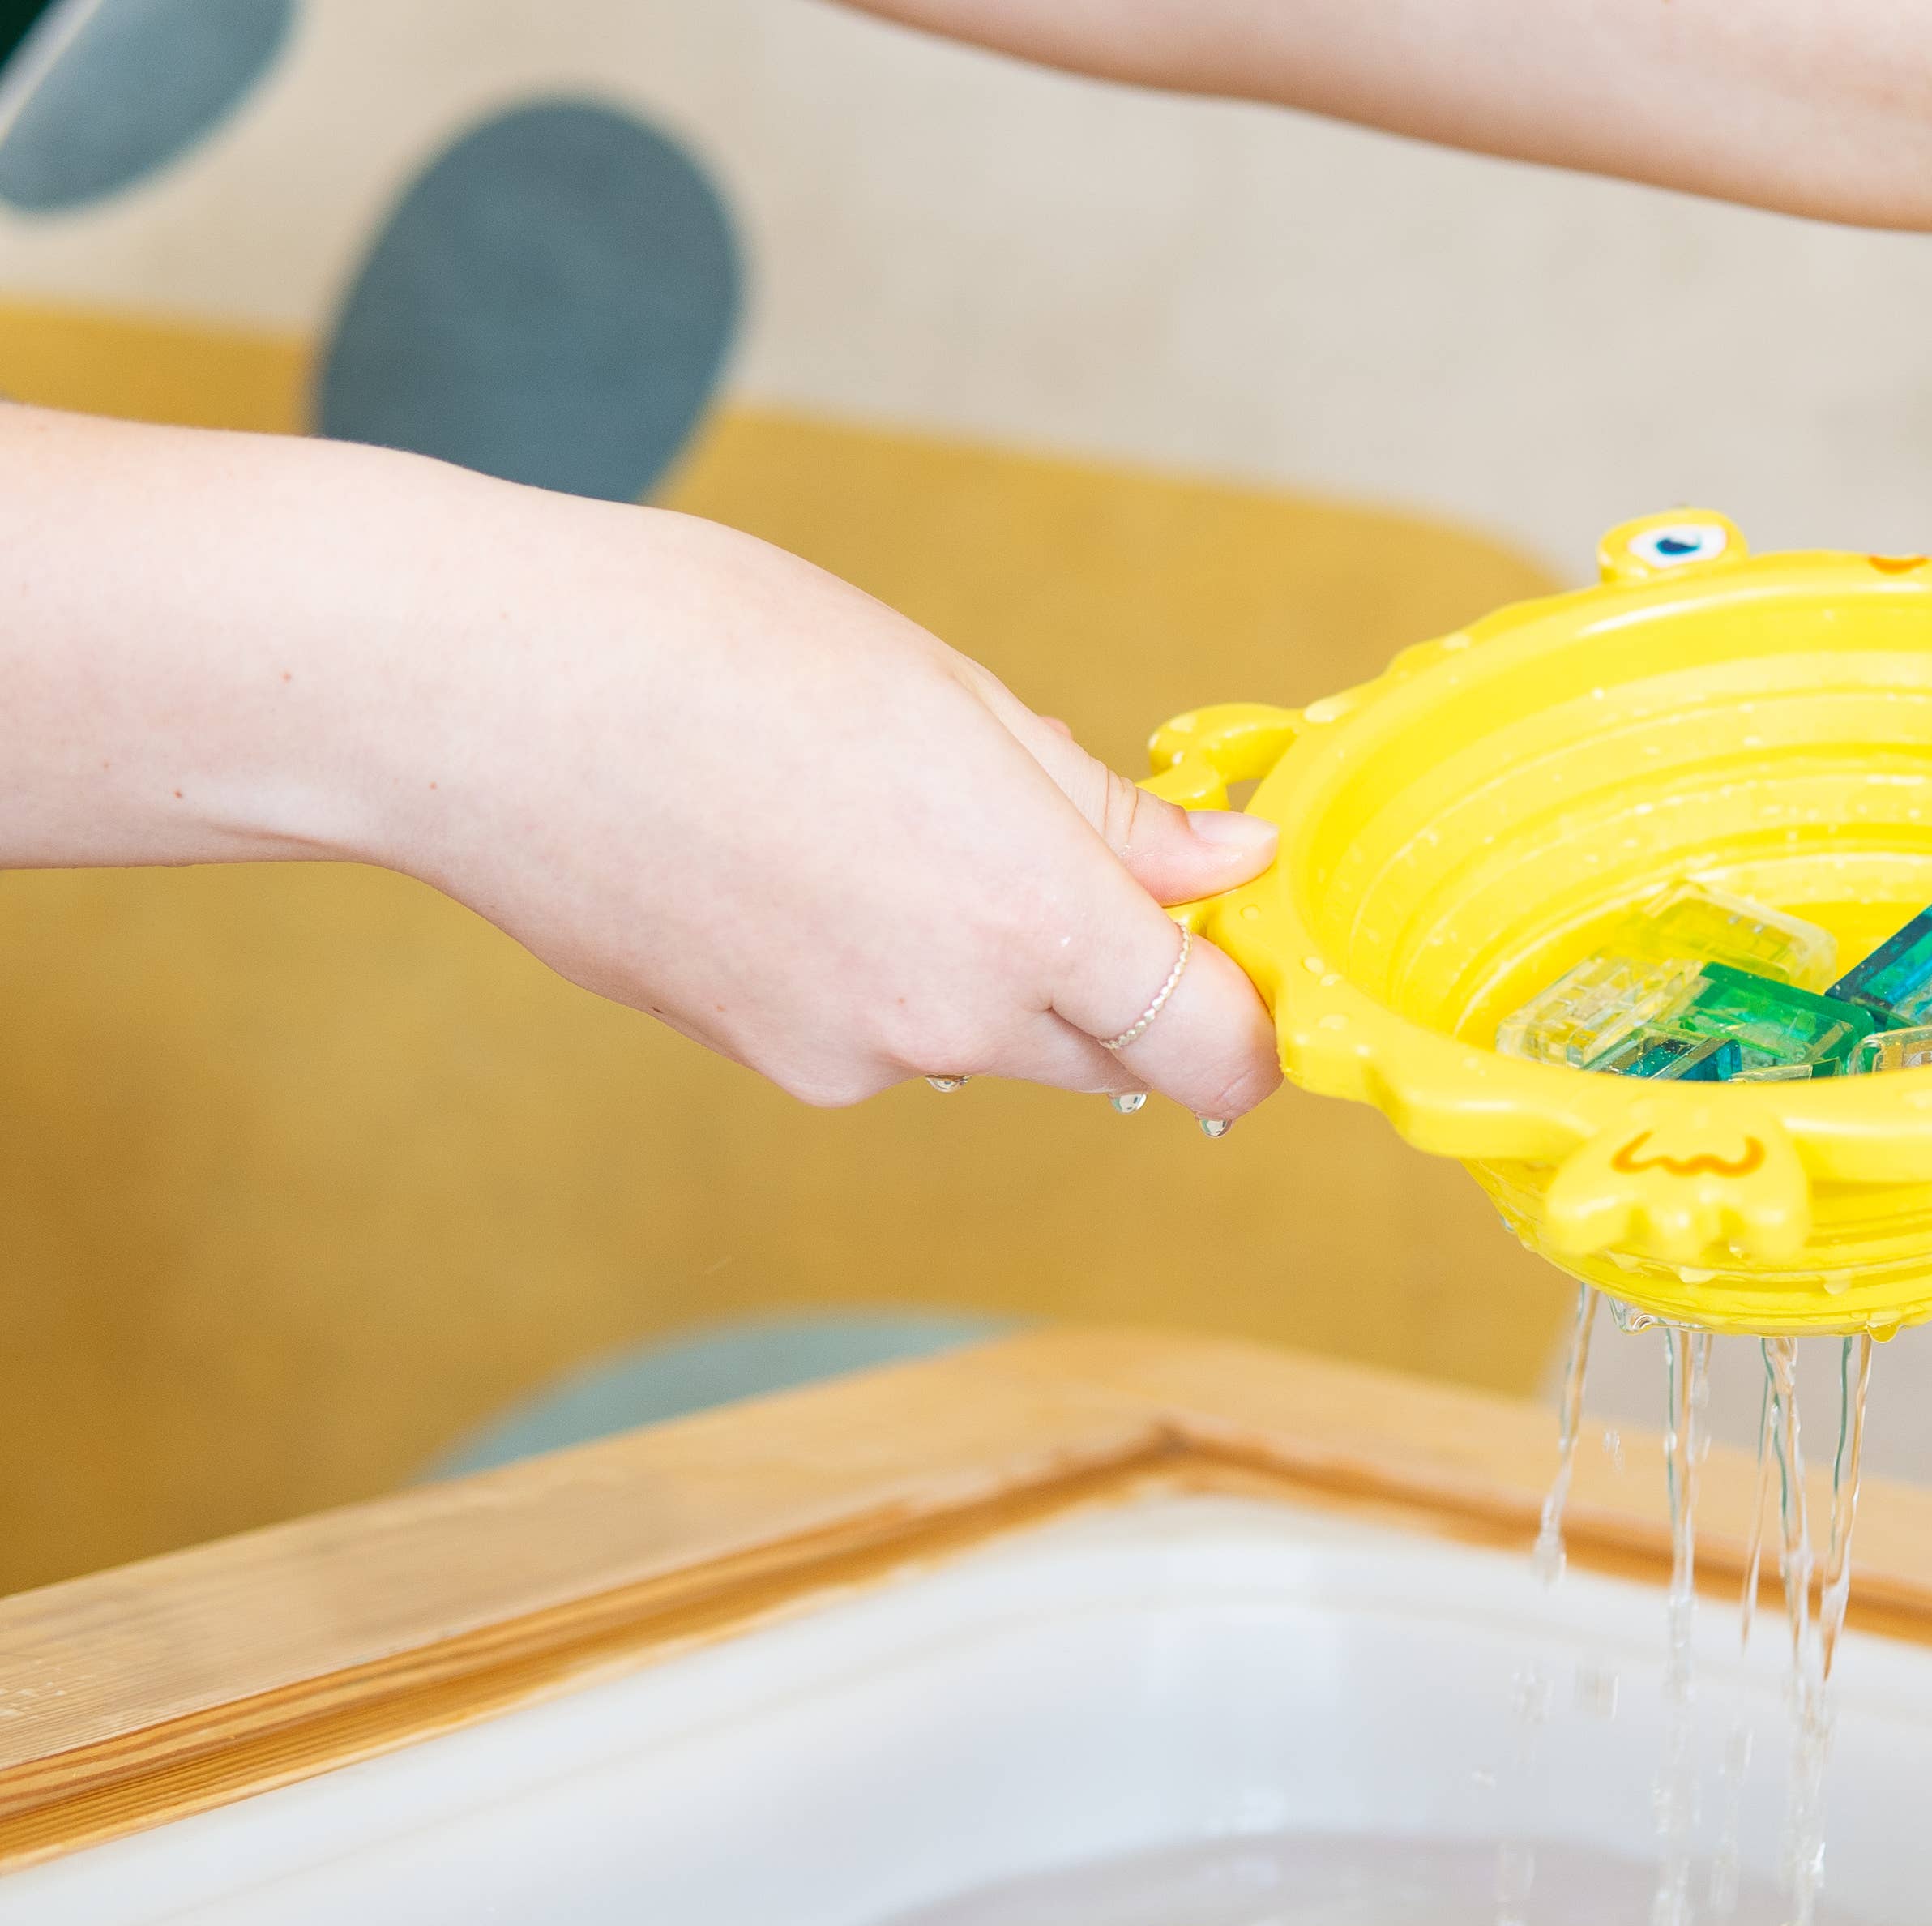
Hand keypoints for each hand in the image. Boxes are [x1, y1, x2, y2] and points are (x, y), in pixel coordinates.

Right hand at [378, 486, 1284, 1116]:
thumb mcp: (954, 696)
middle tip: (1058, 842)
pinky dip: (882, 972)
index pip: (1211, 1047)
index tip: (1243, 954)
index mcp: (1024, 912)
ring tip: (883, 822)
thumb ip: (1109, 811)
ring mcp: (849, 1058)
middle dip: (1118, 977)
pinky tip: (799, 865)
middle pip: (1110, 1053)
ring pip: (988, 1042)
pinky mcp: (766, 1062)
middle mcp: (949, 1018)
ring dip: (989, 966)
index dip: (1250, 1020)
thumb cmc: (709, 647)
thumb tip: (1233, 866)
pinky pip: (883, 1037)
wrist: (471, 696)